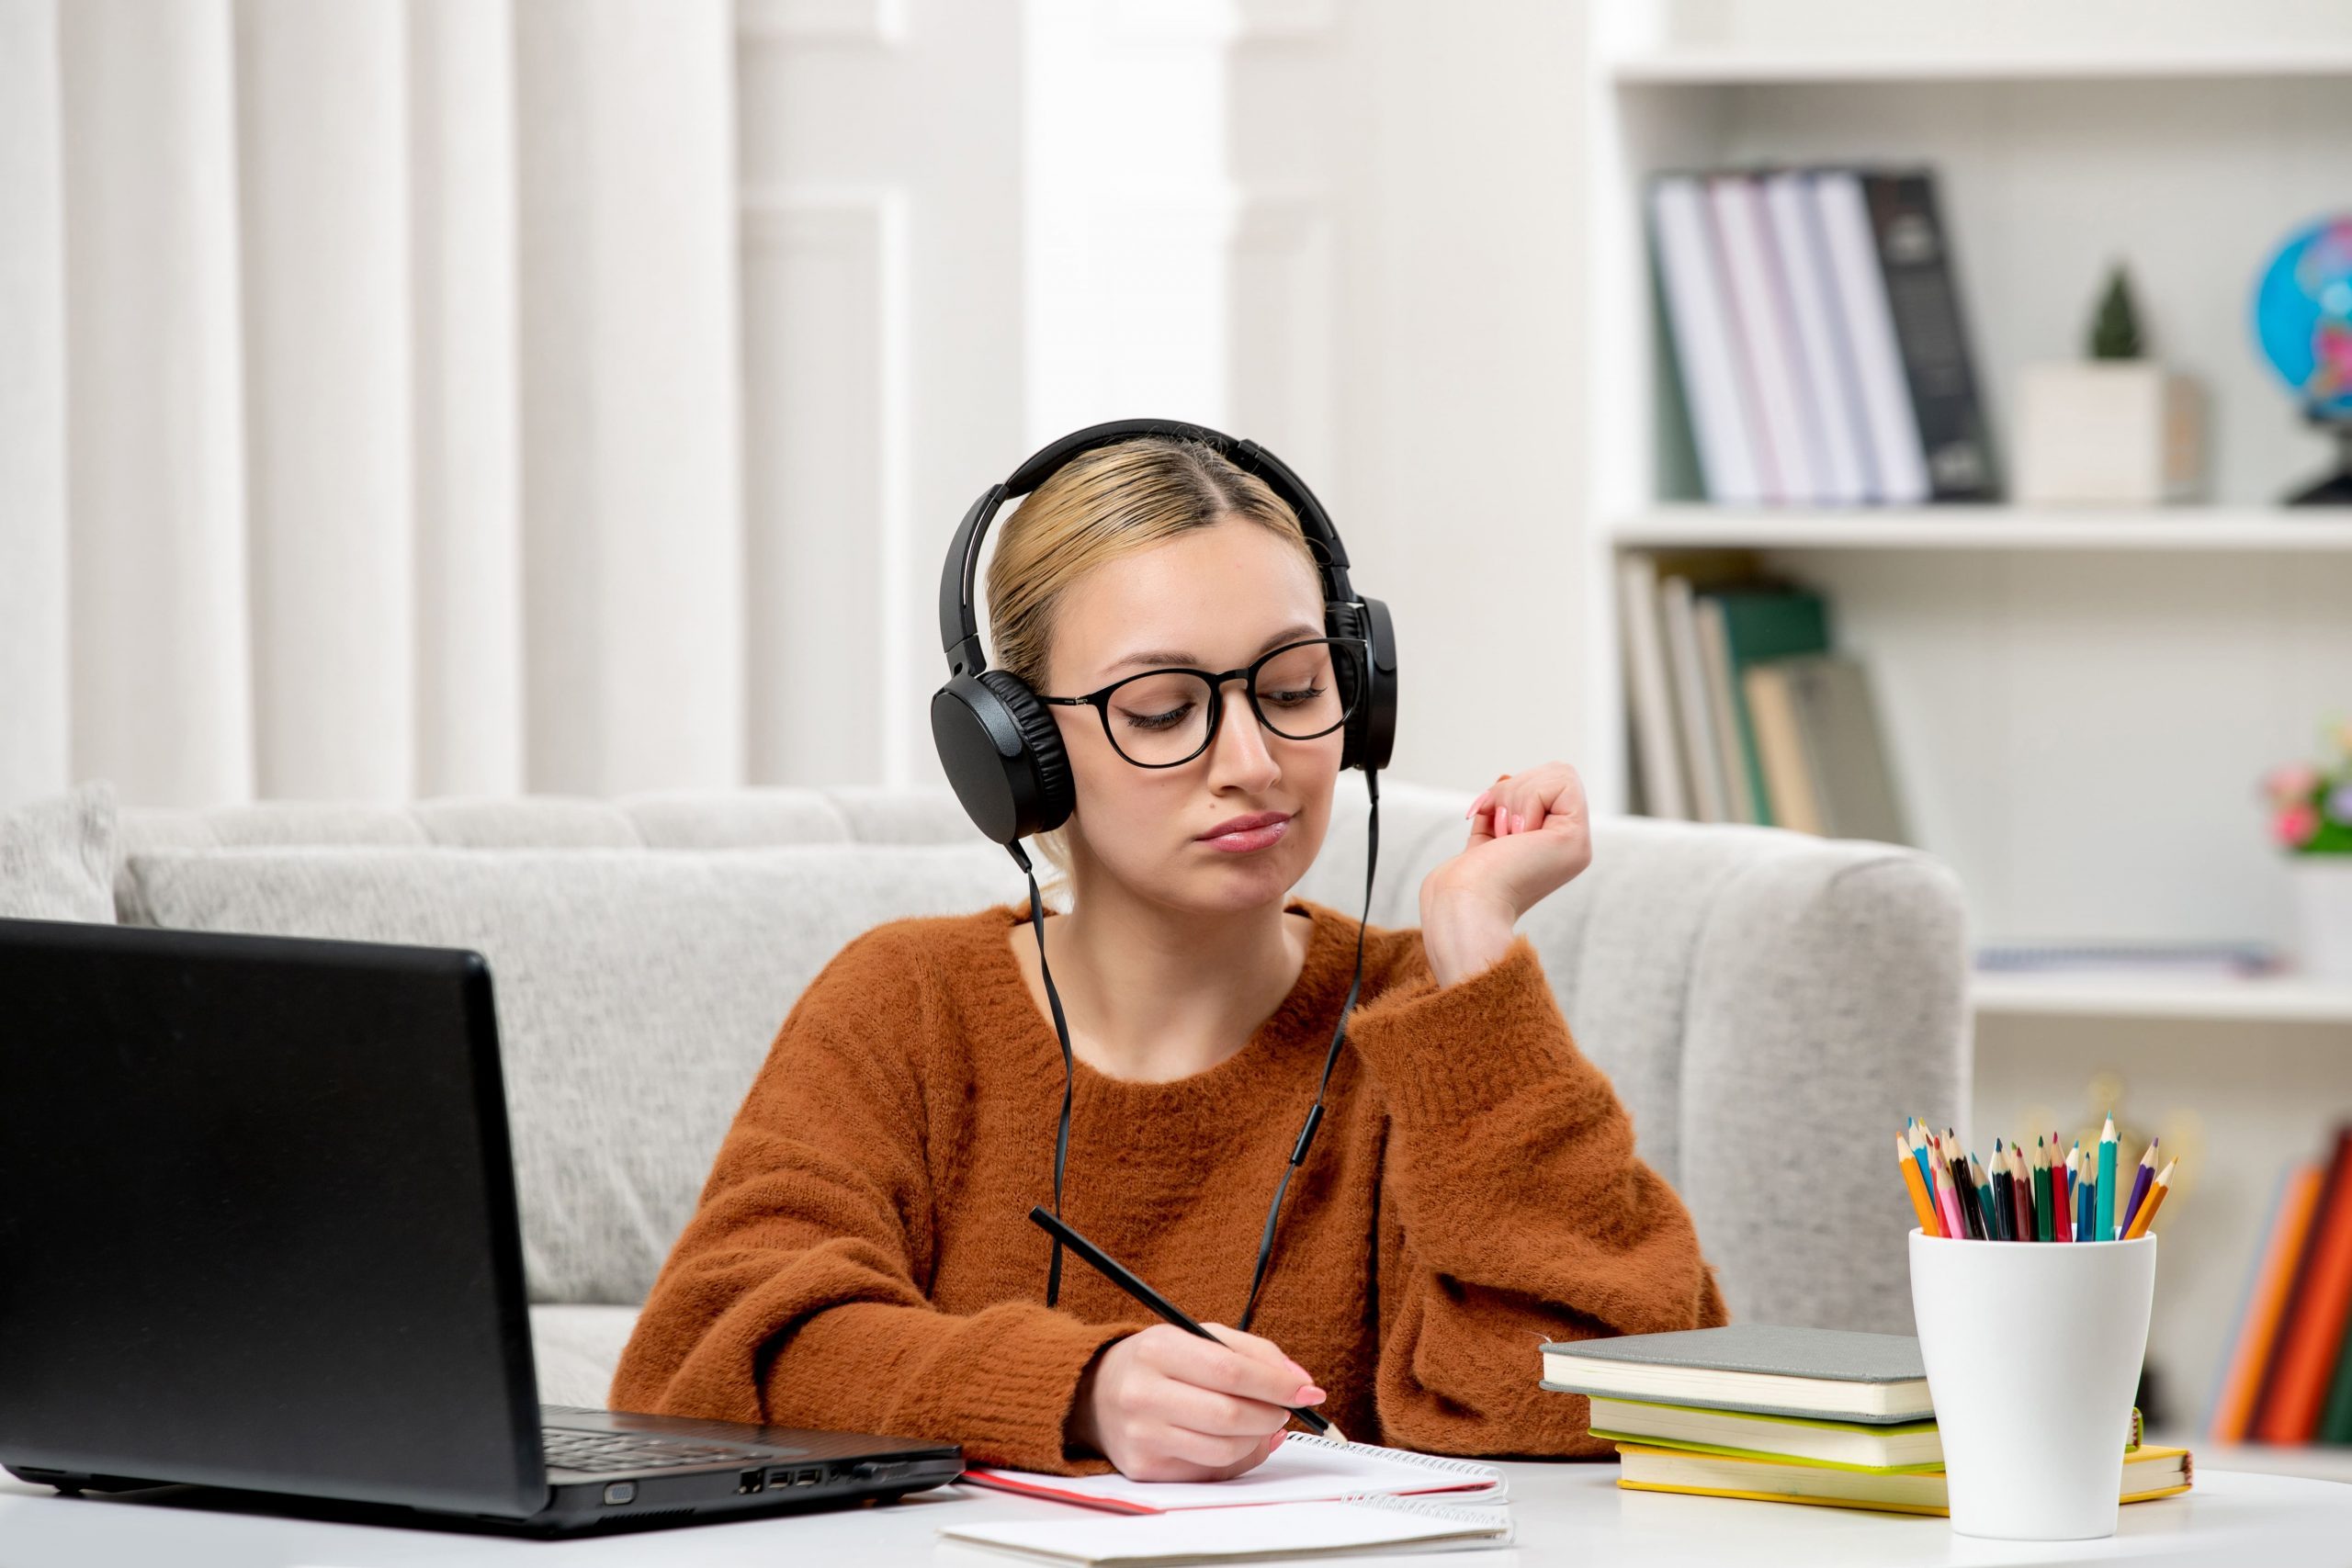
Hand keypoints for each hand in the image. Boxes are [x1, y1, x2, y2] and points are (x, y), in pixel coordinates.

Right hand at [1067, 1322, 1325, 1481]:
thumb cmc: (1157, 1362)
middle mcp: (1144, 1394)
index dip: (1277, 1383)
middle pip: (1230, 1416)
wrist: (1095, 1393)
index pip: (1230, 1371)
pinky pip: (1209, 1471)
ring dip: (1257, 1439)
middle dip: (1271, 1414)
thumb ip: (1252, 1352)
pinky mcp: (1145, 1468)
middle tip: (1283, 1408)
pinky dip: (1235, 1458)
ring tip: (1259, 1422)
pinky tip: (1236, 1440)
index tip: (1307, 1389)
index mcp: (1158, 1349)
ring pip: (1224, 1450)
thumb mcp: (1197, 1336)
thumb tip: (1299, 1381)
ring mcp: (1142, 1436)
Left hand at [1417, 762, 1592, 985]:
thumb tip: (1507, 777)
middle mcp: (1572, 844)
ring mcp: (1578, 844)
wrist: (1463, 904)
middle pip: (1556, 772)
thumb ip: (1503, 806)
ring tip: (1507, 838)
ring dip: (1515, 799)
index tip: (1490, 820)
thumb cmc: (1465, 877)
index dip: (1511, 790)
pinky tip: (1518, 837)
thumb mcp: (1486, 829)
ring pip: (1559, 773)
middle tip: (1500, 830)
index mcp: (1554, 844)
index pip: (1547, 782)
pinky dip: (1527, 802)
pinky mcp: (1576, 840)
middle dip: (1513, 791)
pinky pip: (1561, 783)